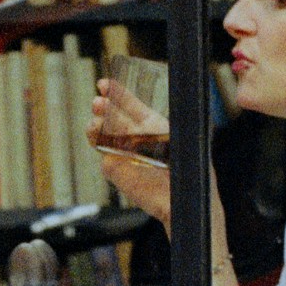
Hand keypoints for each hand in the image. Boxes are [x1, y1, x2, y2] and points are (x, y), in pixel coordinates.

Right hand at [90, 73, 172, 233]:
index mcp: (151, 125)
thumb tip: (148, 113)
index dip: (117, 93)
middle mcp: (135, 137)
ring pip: (103, 133)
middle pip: (112, 116)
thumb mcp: (178, 140)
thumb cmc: (188, 170)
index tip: (104, 84)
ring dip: (97, 124)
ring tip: (97, 121)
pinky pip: (103, 153)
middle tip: (98, 102)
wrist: (183, 201)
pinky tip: (97, 135)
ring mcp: (123, 153)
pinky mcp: (115, 170)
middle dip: (104, 106)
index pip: (130, 105)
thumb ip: (160, 127)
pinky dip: (98, 141)